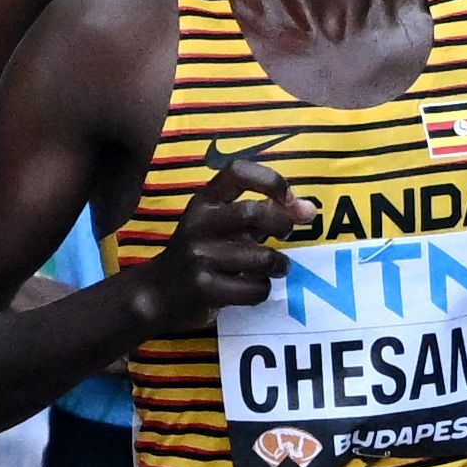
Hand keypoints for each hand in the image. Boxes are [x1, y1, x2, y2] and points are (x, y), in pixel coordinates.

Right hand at [137, 155, 303, 330]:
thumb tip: (308, 210)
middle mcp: (198, 224)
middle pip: (252, 213)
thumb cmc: (202, 254)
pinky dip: (263, 290)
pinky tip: (251, 289)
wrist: (158, 294)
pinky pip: (254, 288)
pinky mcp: (203, 287)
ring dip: (279, 265)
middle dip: (281, 225)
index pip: (238, 171)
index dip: (271, 181)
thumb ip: (260, 214)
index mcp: (204, 202)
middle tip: (286, 236)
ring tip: (274, 269)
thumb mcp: (220, 225)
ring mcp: (198, 256)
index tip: (290, 201)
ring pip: (262, 258)